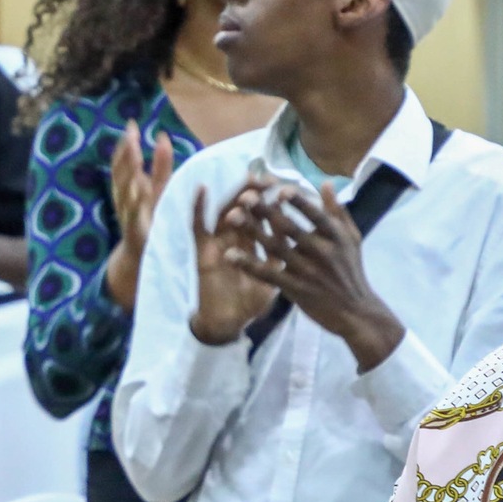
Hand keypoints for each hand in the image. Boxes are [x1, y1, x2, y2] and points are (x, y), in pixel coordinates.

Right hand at [100, 120, 174, 310]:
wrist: (142, 263)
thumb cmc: (153, 221)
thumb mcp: (158, 192)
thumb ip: (161, 167)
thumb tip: (162, 136)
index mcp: (130, 190)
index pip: (123, 165)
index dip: (125, 145)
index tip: (131, 125)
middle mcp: (126, 203)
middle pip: (121, 178)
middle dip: (125, 157)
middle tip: (129, 138)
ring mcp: (130, 220)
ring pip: (125, 197)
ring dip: (128, 178)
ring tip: (132, 161)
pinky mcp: (138, 236)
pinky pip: (136, 221)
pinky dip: (137, 209)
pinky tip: (139, 195)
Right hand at [189, 172, 282, 345]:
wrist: (227, 324)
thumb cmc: (249, 303)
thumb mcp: (273, 279)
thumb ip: (284, 257)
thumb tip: (305, 238)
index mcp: (253, 245)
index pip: (264, 218)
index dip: (274, 202)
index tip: (286, 187)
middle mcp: (235, 239)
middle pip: (245, 210)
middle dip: (256, 192)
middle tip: (267, 177)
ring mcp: (218, 243)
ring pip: (225, 212)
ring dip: (235, 196)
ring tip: (246, 179)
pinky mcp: (202, 251)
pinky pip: (198, 226)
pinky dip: (198, 207)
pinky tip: (202, 189)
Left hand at [229, 180, 403, 373]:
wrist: (355, 312)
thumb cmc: (351, 270)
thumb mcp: (352, 238)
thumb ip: (337, 211)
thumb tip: (325, 183)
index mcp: (335, 236)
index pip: (315, 214)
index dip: (297, 201)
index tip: (279, 189)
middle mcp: (321, 251)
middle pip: (289, 227)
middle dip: (265, 210)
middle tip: (244, 196)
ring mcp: (307, 271)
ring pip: (275, 248)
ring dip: (252, 231)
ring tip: (231, 217)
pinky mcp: (295, 288)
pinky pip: (268, 274)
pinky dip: (249, 264)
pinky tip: (231, 255)